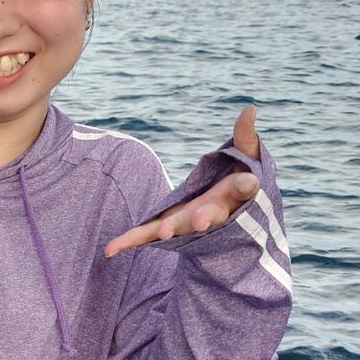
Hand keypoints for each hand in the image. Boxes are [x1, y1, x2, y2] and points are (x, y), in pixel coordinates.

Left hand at [104, 106, 261, 257]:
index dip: (243, 185)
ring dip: (169, 230)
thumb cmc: (236, 181)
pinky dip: (128, 242)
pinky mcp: (165, 227)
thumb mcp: (246, 157)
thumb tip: (250, 109)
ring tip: (164, 232)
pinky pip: (145, 235)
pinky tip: (110, 250)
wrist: (223, 214)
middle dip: (203, 218)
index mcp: (232, 197)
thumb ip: (246, 137)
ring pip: (176, 227)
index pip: (241, 189)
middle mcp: (210, 214)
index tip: (248, 180)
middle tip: (201, 222)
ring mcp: (186, 223)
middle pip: (208, 217)